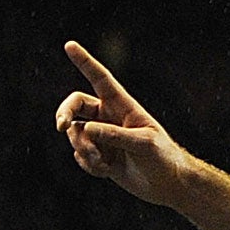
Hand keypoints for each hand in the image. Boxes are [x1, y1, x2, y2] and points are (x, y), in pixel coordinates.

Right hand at [54, 40, 189, 205]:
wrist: (169, 185)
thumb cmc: (163, 158)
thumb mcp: (143, 144)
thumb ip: (115, 135)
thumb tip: (84, 129)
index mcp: (122, 105)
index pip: (100, 79)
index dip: (85, 62)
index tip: (69, 45)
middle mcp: (108, 117)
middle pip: (75, 105)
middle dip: (64, 113)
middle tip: (61, 126)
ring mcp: (102, 137)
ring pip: (75, 134)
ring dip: (83, 148)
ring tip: (102, 162)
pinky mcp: (99, 156)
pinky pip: (80, 155)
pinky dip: (89, 165)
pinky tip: (107, 171)